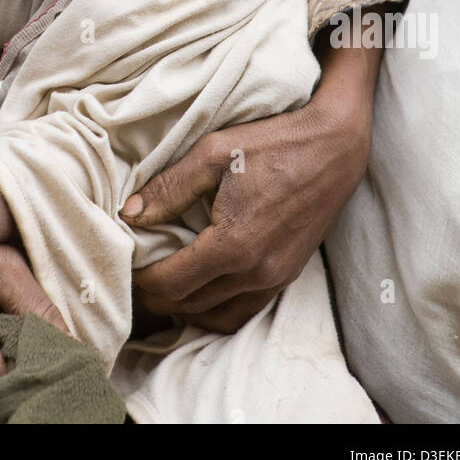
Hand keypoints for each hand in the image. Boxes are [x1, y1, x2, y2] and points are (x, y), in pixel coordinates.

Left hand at [123, 25, 377, 333]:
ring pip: (217, 316)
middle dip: (157, 297)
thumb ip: (169, 187)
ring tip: (163, 284)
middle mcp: (255, 272)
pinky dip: (216, 309)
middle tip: (135, 275)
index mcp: (232, 245)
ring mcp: (275, 278)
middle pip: (190, 306)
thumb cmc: (273, 143)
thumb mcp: (213, 152)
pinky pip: (244, 311)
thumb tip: (130, 215)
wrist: (334, 148)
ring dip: (185, 307)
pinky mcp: (288, 275)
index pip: (171, 285)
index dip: (141, 282)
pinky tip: (202, 287)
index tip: (124, 265)